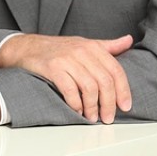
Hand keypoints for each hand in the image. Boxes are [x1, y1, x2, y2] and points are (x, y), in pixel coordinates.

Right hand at [0, 34, 132, 123]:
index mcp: (93, 46)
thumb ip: (108, 45)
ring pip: (89, 87)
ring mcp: (67, 59)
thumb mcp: (85, 44)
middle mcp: (82, 51)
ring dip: (93, 106)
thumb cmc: (59, 49)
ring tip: (92, 116)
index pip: (116, 70)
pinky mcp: (53, 68)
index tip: (125, 106)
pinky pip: (70, 89)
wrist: (28, 47)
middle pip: (104, 81)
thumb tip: (128, 40)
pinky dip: (76, 104)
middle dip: (109, 103)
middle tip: (108, 117)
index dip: (123, 90)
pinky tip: (77, 110)